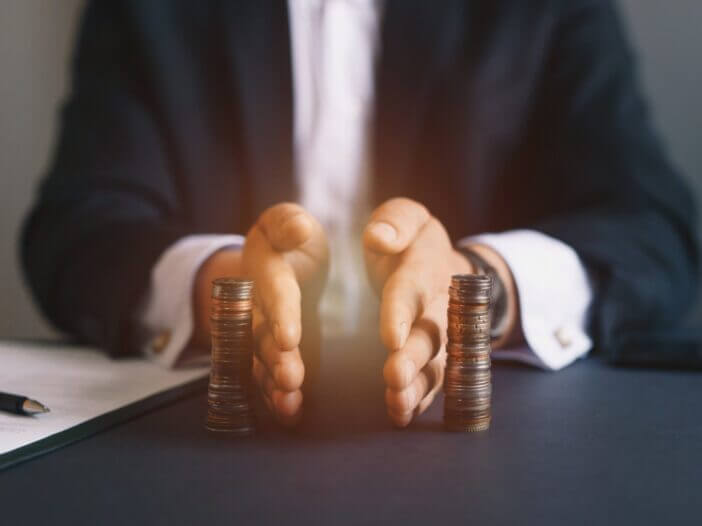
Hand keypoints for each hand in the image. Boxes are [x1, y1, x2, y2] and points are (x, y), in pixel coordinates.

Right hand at [194, 203, 327, 425]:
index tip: (290, 337)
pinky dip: (274, 396)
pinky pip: (265, 376)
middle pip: (260, 333)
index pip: (273, 290)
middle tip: (291, 379)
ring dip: (272, 383)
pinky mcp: (267, 352)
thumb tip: (300, 229)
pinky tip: (289, 414)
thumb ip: (289, 224)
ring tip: (289, 404)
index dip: (280, 312)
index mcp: (264, 268)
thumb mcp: (287, 222)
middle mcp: (254, 304)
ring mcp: (257, 332)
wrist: (273, 262)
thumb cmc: (287, 240)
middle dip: (274, 358)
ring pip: (260, 360)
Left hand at [363, 198, 473, 425]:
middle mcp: (439, 306)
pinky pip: (433, 381)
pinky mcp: (435, 358)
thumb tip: (378, 237)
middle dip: (413, 357)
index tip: (389, 335)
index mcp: (425, 267)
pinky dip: (419, 399)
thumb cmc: (414, 243)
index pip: (412, 290)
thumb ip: (395, 222)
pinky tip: (401, 414)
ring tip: (397, 405)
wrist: (446, 269)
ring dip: (417, 387)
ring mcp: (441, 336)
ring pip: (435, 365)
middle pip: (430, 334)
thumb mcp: (407, 218)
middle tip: (394, 376)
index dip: (402, 312)